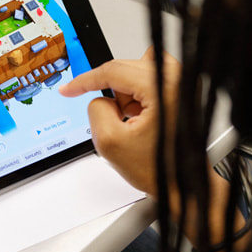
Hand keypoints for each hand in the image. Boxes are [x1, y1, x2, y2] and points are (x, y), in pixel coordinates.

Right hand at [60, 49, 180, 195]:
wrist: (182, 182)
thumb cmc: (159, 169)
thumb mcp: (110, 142)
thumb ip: (95, 109)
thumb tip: (99, 97)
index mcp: (163, 88)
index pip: (114, 70)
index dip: (85, 80)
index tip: (69, 88)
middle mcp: (178, 79)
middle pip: (124, 69)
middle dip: (112, 94)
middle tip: (117, 121)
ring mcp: (182, 83)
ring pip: (134, 75)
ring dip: (126, 97)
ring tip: (135, 123)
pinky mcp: (181, 89)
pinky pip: (148, 81)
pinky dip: (138, 98)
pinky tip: (143, 119)